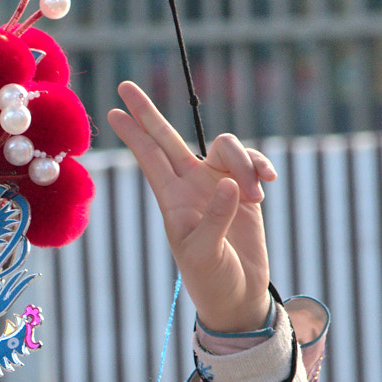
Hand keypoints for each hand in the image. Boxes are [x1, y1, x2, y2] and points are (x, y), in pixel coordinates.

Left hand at [105, 80, 274, 333]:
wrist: (238, 295)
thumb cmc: (212, 279)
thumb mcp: (205, 253)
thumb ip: (215, 218)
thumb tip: (228, 184)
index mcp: (172, 200)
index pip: (149, 158)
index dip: (133, 134)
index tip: (113, 110)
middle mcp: (190, 185)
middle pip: (168, 139)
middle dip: (148, 114)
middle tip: (126, 87)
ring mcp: (217, 185)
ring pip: (227, 148)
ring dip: (243, 164)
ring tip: (255, 199)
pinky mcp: (244, 190)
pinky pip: (252, 162)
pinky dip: (261, 167)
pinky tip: (269, 184)